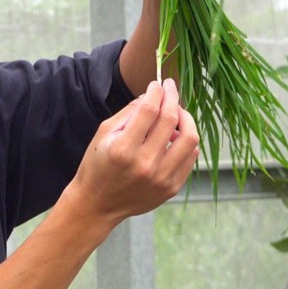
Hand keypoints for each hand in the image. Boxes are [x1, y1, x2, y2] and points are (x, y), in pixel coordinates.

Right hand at [68, 79, 198, 224]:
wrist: (97, 204)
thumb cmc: (97, 165)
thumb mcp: (104, 133)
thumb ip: (129, 112)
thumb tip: (152, 94)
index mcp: (123, 149)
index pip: (149, 110)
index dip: (157, 91)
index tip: (159, 83)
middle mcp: (144, 164)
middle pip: (171, 121)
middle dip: (172, 98)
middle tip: (171, 89)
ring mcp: (161, 179)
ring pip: (189, 139)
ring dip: (186, 119)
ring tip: (177, 113)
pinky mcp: (171, 188)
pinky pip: (190, 157)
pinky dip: (187, 141)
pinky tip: (176, 135)